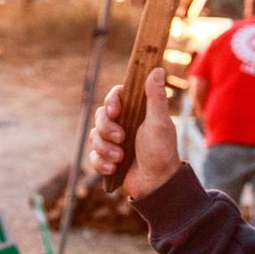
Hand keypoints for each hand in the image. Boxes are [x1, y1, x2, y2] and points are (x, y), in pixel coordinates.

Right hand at [87, 67, 180, 200]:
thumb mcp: (160, 123)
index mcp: (136, 112)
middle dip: (106, 129)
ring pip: (95, 136)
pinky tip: (113, 169)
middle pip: (100, 116)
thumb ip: (156, 97)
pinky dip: (101, 163)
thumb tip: (157, 68)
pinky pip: (92, 156)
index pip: (116, 96)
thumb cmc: (161, 152)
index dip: (111, 101)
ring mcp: (114, 142)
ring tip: (120, 158)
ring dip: (106, 148)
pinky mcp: (107, 158)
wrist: (157, 185)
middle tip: (121, 139)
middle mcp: (123, 124)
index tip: (115, 112)